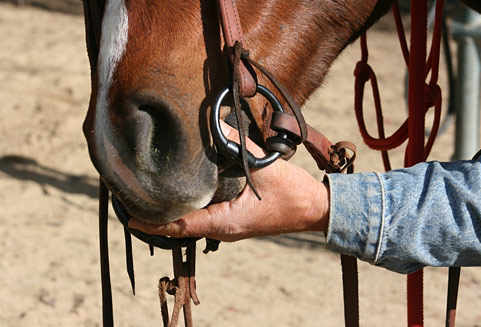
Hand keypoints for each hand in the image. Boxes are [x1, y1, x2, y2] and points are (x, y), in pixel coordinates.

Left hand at [128, 122, 329, 241]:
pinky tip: (185, 197)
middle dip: (158, 219)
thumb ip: (238, 146)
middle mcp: (224, 230)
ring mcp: (230, 229)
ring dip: (173, 215)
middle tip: (135, 202)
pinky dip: (190, 212)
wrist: (315, 210)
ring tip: (154, 198)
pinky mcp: (236, 222)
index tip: (130, 220)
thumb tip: (216, 124)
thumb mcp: (264, 168)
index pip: (181, 227)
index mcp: (226, 223)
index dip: (154, 224)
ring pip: (193, 225)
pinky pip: (206, 221)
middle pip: (182, 228)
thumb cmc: (292, 194)